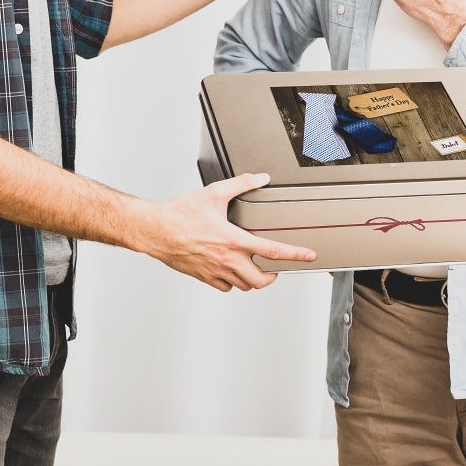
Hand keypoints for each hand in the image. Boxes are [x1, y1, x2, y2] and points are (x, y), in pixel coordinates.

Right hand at [137, 173, 316, 290]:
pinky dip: (233, 281)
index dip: (296, 255)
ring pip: (244, 286)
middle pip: (261, 280)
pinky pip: (225, 287)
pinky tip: (231, 269)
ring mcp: (215, 271)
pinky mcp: (204, 277)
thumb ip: (241, 184)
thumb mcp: (215, 193)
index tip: (309, 256)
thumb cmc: (181, 213)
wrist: (156, 230)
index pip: (274, 251)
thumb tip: (260, 178)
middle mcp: (227, 260)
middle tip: (276, 268)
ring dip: (252, 278)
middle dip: (273, 276)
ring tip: (254, 266)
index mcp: (234, 240)